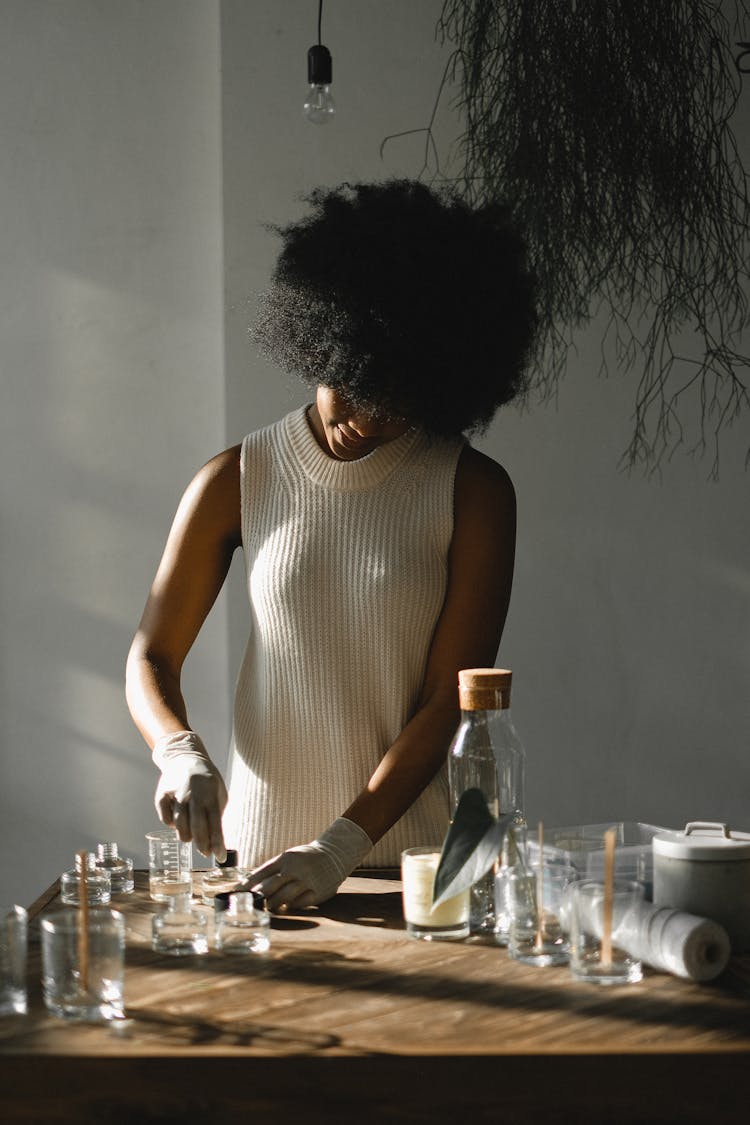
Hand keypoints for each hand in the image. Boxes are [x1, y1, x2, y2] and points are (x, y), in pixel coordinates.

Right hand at [152, 730, 227, 860]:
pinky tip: (176, 823)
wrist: (184, 757)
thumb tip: (217, 840)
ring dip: (186, 835)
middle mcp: (192, 794)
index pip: (215, 823)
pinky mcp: (162, 794)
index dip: (217, 842)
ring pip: (179, 825)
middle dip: (202, 844)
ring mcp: (176, 794)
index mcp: (210, 794)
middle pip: (196, 826)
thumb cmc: (206, 780)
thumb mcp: (218, 792)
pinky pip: (165, 818)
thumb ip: (217, 813)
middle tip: (205, 852)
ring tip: (190, 836)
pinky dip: (170, 824)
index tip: (220, 857)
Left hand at [248, 818, 372, 911]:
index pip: (261, 873)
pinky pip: (299, 903)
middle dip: (257, 898)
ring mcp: (306, 881)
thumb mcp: (288, 857)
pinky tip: (285, 908)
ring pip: (283, 897)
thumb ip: (272, 870)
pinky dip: (290, 907)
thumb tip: (249, 884)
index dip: (247, 885)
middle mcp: (294, 869)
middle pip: (269, 887)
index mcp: (285, 858)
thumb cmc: (305, 859)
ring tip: (268, 908)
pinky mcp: (317, 892)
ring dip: (272, 905)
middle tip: (249, 905)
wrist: (334, 855)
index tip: (236, 894)